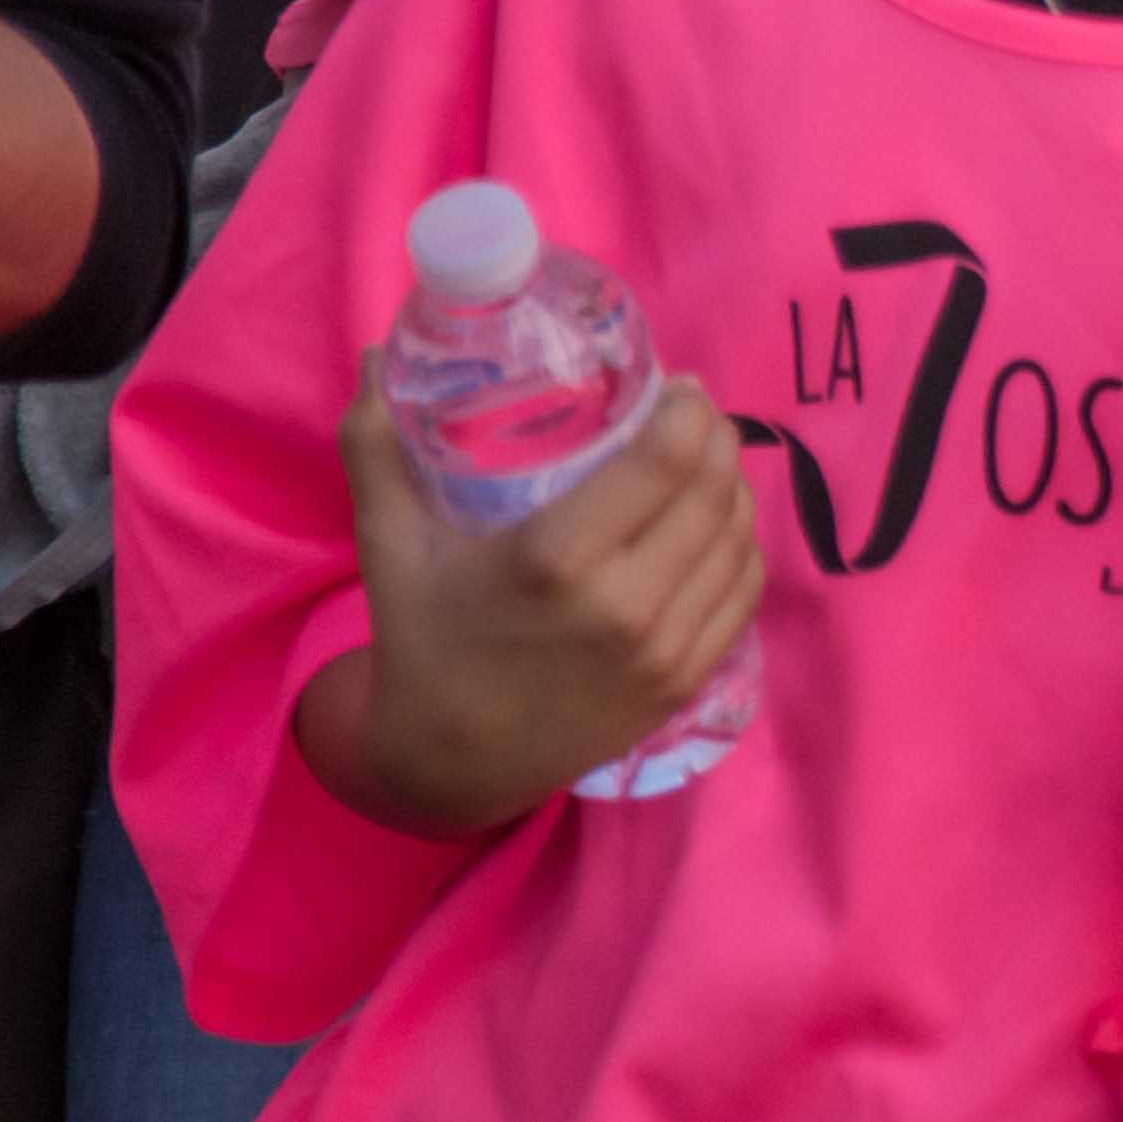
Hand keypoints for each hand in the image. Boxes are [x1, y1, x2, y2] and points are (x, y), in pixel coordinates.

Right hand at [313, 368, 764, 833]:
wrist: (453, 764)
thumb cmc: (424, 641)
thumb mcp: (391, 543)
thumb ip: (378, 446)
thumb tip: (382, 357)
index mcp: (556, 562)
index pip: (666, 463)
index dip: (691, 410)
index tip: (681, 385)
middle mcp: (626, 607)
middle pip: (714, 493)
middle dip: (716, 438)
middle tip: (694, 414)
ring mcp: (666, 651)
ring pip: (739, 541)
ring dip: (735, 487)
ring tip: (708, 460)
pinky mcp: (687, 683)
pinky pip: (744, 595)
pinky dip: (742, 547)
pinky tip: (719, 523)